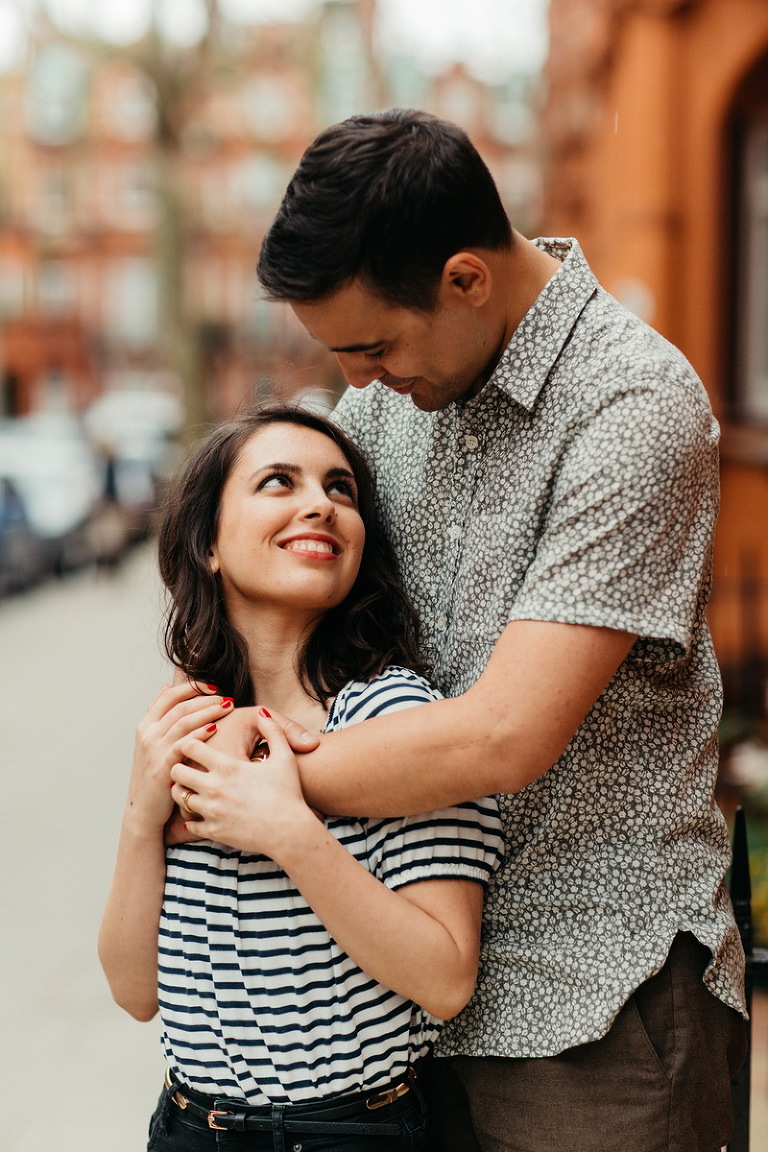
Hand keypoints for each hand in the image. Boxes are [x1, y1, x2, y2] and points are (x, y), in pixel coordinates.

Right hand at [127, 682, 233, 831]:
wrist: (143, 808)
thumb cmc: (155, 773)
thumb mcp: (151, 741)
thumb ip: (159, 715)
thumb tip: (166, 687)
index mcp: (146, 724)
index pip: (169, 695)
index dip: (193, 687)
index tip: (214, 686)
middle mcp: (148, 734)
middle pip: (180, 706)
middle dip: (206, 698)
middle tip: (226, 697)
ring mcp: (154, 749)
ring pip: (183, 721)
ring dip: (208, 711)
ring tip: (227, 707)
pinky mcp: (162, 766)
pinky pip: (183, 744)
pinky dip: (199, 733)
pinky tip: (215, 727)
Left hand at [170, 710, 317, 858]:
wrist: (290, 831)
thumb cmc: (288, 793)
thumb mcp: (284, 757)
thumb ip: (273, 730)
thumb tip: (262, 714)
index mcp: (227, 766)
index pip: (189, 747)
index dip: (189, 743)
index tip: (194, 745)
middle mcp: (214, 787)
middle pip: (177, 772)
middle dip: (179, 767)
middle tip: (187, 767)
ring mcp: (212, 811)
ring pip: (179, 798)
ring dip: (184, 792)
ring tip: (193, 789)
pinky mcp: (214, 831)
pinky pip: (189, 824)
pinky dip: (192, 819)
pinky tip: (202, 813)